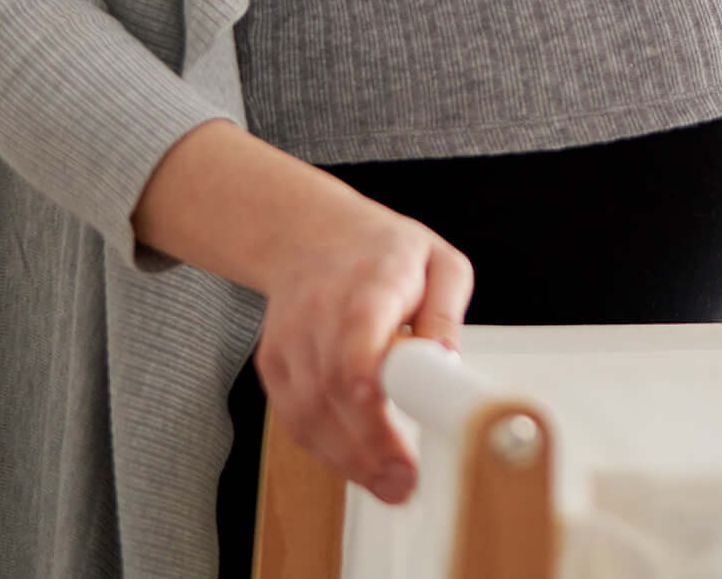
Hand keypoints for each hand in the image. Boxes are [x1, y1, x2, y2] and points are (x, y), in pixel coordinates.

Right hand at [131, 122, 470, 503]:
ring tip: (390, 486)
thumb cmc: (382, 252)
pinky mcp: (274, 365)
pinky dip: (325, 451)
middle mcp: (320, 314)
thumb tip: (445, 359)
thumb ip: (446, 310)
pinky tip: (358, 467)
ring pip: (309, 414)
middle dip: (370, 447)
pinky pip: (294, 419)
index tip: (394, 432)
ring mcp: (291, 341)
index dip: (368, 390)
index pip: (358, 343)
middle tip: (406, 481)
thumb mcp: (439, 261)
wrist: (312, 236)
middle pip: (333, 392)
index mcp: (369, 285)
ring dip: (348, 460)